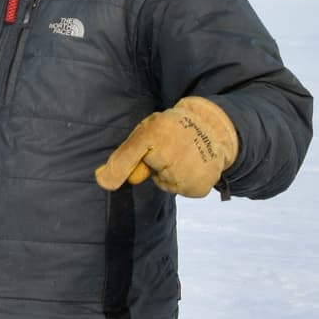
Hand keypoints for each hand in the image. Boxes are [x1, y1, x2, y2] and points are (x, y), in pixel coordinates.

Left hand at [95, 96, 238, 197]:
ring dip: (170, 173)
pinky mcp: (197, 186)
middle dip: (156, 163)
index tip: (103, 181)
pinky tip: (194, 165)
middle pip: (149, 171)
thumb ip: (126, 155)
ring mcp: (186, 172)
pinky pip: (181, 189)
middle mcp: (172, 152)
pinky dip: (184, 181)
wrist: (214, 128)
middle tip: (172, 147)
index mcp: (156, 131)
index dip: (117, 168)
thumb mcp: (149, 130)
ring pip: (165, 181)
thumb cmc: (173, 129)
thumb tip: (105, 182)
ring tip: (185, 154)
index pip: (130, 154)